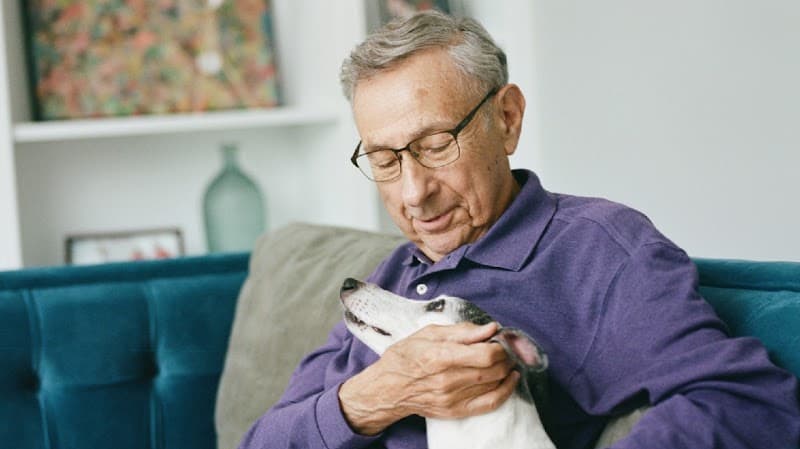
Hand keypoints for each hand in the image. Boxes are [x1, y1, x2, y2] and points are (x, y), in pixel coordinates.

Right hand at [338, 321, 519, 434]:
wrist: (388, 388)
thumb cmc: (405, 357)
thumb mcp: (429, 333)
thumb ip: (462, 331)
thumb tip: (490, 328)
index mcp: (440, 356)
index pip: (484, 354)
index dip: (499, 345)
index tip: (500, 339)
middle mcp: (447, 380)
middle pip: (492, 369)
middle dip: (506, 356)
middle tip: (505, 347)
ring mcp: (452, 398)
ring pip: (494, 384)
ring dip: (506, 370)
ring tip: (506, 359)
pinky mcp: (455, 411)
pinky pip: (489, 404)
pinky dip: (505, 391)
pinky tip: (510, 379)